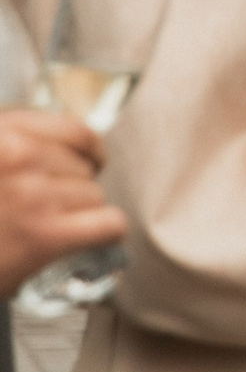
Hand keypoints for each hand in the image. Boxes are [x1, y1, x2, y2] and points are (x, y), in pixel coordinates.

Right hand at [0, 111, 124, 297]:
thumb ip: (16, 146)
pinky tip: (91, 240)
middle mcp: (18, 156)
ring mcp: (32, 194)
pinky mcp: (44, 235)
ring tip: (44, 229)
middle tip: (42, 210)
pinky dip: (106, 234)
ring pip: (95, 196)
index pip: (77, 131)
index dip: (89, 151)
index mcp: (2, 134)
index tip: (91, 162)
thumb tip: (69, 149)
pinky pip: (108, 224)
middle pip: (84, 167)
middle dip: (71, 189)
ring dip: (79, 215)